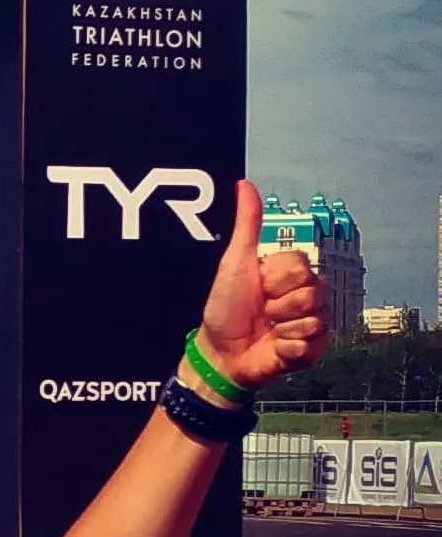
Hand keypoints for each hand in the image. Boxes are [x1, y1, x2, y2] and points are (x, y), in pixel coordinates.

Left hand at [196, 179, 329, 392]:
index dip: (275, 279)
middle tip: (262, 310)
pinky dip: (289, 348)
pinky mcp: (314, 349)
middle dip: (279, 304)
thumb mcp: (234, 262)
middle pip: (313, 291)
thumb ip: (247, 224)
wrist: (222, 352)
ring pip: (315, 319)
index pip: (301, 266)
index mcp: (288, 273)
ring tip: (268, 329)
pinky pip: (314, 344)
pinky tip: (277, 347)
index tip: (258, 286)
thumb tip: (244, 184)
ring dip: (283, 327)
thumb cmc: (224, 306)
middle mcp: (305, 295)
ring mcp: (312, 322)